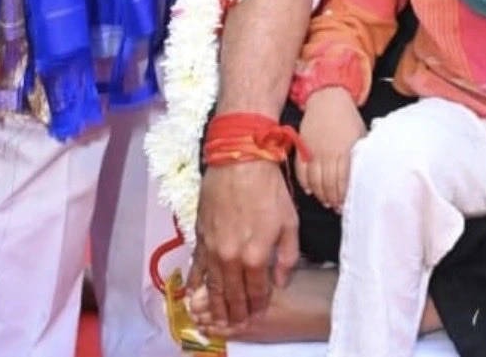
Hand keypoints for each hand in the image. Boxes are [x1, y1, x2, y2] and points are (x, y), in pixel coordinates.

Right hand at [188, 157, 299, 334]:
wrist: (239, 161)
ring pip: (212, 289)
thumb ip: (288, 256)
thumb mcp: (290, 221)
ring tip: (218, 320)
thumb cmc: (269, 188)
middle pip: (232, 297)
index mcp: (256, 257)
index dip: (257, 306)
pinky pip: (195, 270)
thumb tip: (280, 281)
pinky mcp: (199, 239)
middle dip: (236, 314)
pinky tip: (195, 296)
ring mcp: (212, 251)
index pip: (256, 293)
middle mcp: (231, 260)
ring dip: (215, 307)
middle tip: (238, 325)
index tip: (257, 314)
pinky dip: (196, 286)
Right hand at [296, 86, 365, 213]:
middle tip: (336, 207)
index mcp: (345, 150)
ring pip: (314, 182)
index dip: (344, 196)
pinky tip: (311, 191)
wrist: (328, 97)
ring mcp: (313, 152)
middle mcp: (328, 153)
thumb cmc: (348, 117)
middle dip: (333, 199)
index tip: (346, 204)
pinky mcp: (302, 149)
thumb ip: (360, 155)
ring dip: (320, 195)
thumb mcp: (360, 135)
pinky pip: (301, 172)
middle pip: (328, 185)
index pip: (343, 181)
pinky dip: (305, 184)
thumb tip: (364, 175)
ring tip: (326, 201)